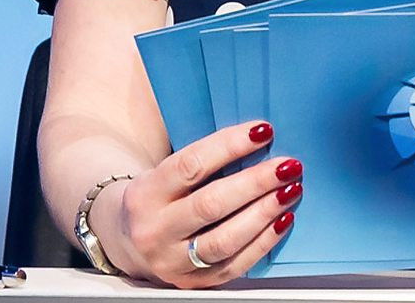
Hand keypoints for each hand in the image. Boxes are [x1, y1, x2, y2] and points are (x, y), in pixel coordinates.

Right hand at [96, 120, 303, 287]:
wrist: (125, 241)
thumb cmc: (156, 198)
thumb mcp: (162, 174)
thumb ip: (201, 163)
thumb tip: (258, 141)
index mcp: (146, 193)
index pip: (191, 165)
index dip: (230, 146)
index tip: (263, 131)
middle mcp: (154, 230)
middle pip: (211, 205)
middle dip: (256, 183)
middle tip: (288, 166)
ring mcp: (171, 261)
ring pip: (225, 240)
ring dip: (264, 213)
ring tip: (290, 191)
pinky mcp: (192, 282)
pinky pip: (234, 265)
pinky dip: (263, 242)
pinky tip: (282, 221)